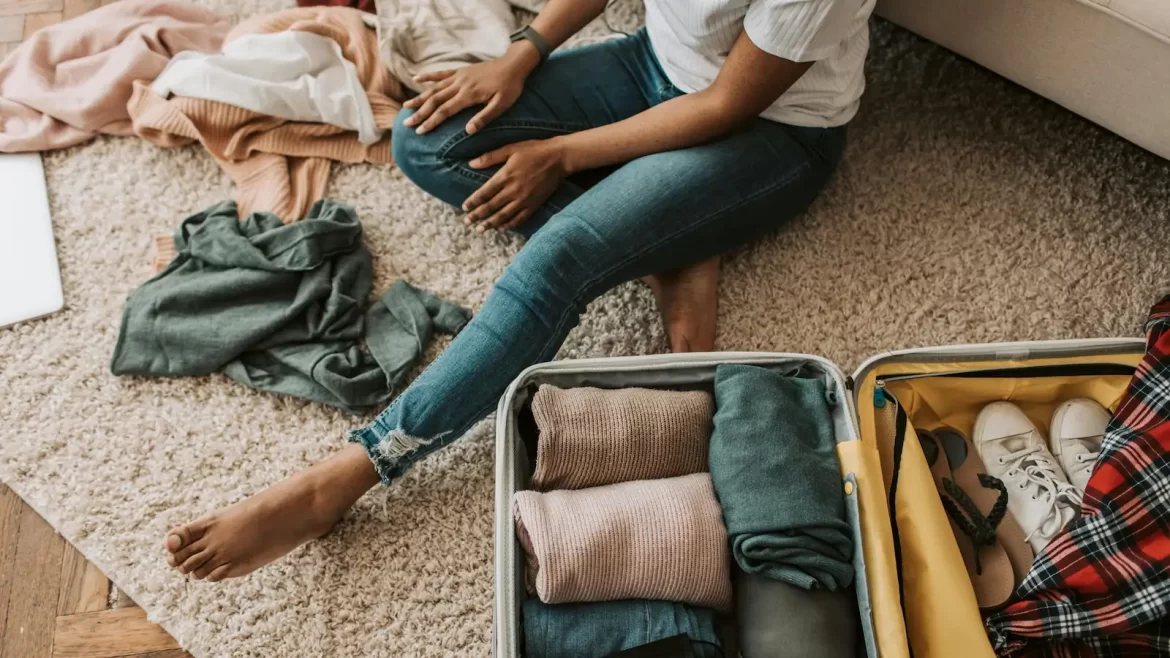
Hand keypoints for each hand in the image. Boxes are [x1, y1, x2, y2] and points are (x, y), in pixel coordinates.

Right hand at [403, 42, 539, 134]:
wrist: (514, 64)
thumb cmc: (510, 87)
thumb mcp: (502, 105)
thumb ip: (484, 117)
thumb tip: (468, 131)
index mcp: (469, 95)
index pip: (445, 111)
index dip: (431, 121)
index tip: (419, 131)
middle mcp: (460, 85)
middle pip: (435, 100)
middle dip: (419, 113)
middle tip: (406, 124)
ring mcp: (459, 77)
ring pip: (434, 88)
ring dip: (419, 97)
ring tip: (405, 106)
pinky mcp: (461, 71)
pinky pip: (441, 73)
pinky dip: (428, 76)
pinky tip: (416, 79)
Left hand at [464, 139, 568, 231]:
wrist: (558, 158)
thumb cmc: (534, 150)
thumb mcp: (511, 149)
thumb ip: (490, 157)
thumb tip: (471, 163)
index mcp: (505, 176)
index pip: (484, 193)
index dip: (473, 201)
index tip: (464, 208)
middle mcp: (513, 190)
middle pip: (491, 207)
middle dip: (477, 216)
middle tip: (467, 223)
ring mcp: (524, 199)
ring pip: (503, 216)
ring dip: (490, 224)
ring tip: (480, 230)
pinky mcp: (534, 204)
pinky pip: (519, 218)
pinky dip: (509, 225)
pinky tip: (502, 228)